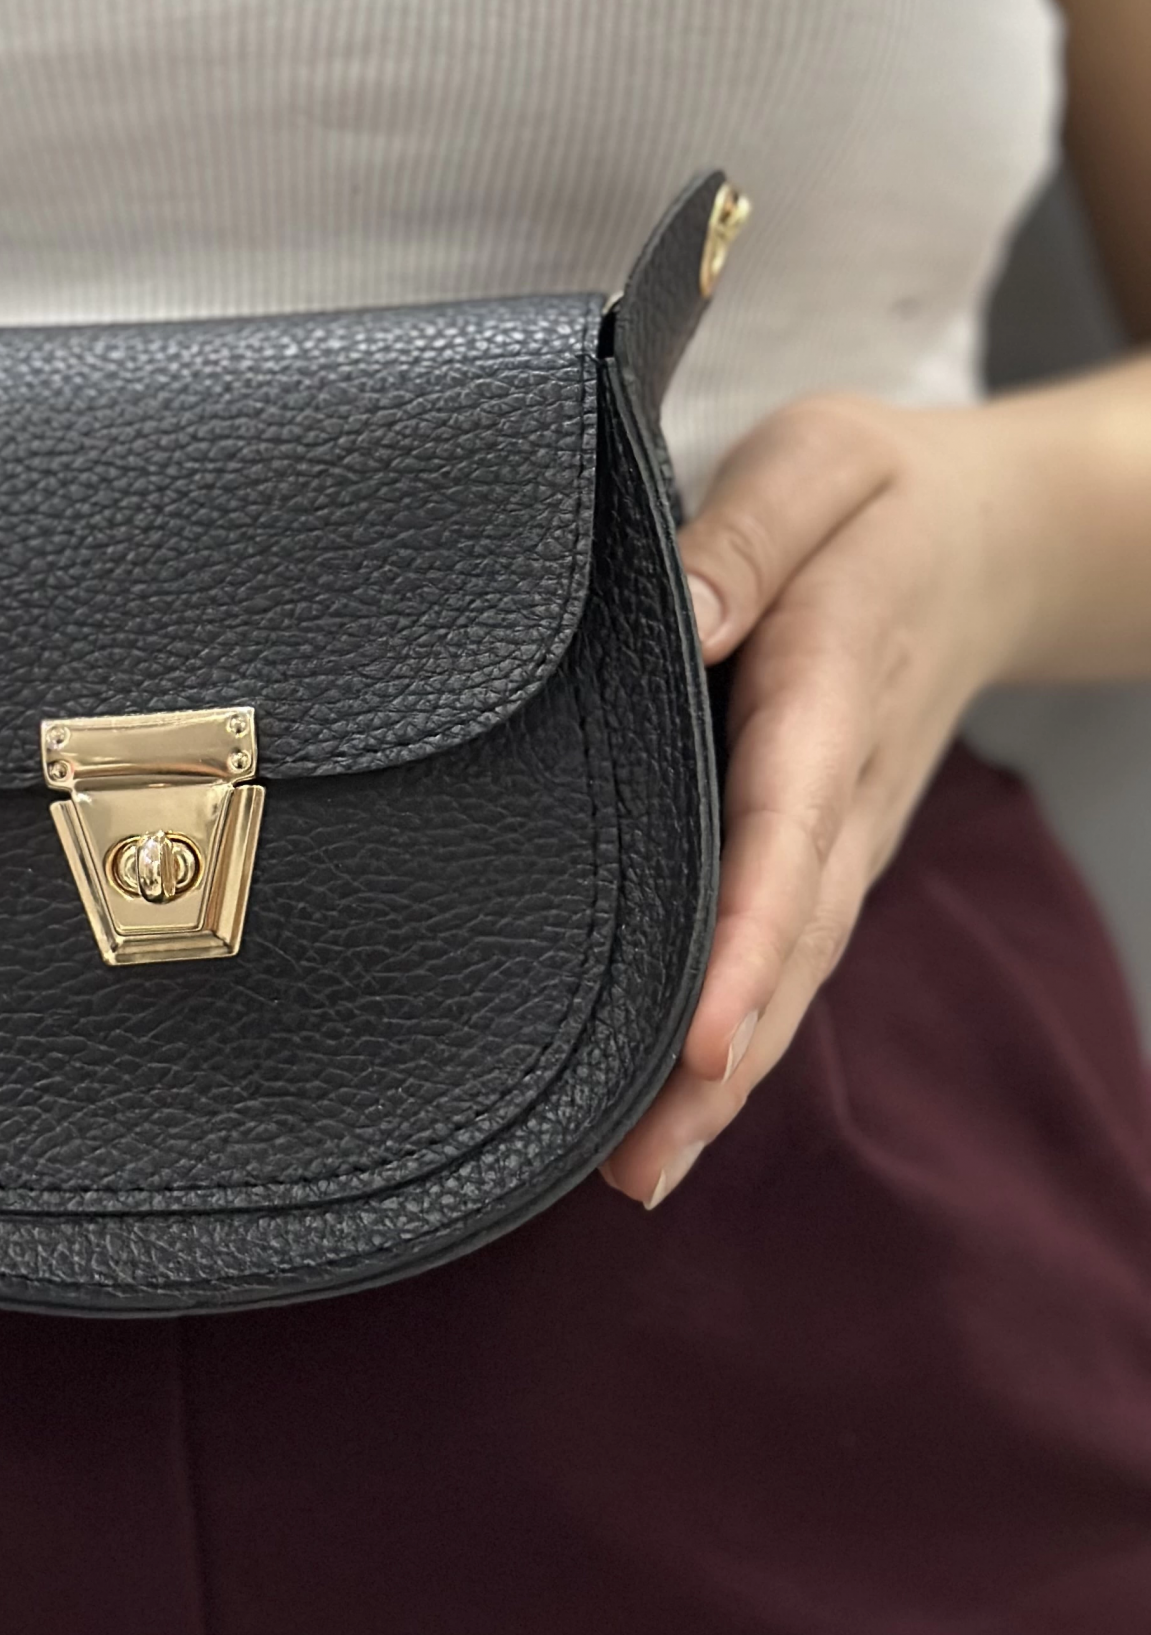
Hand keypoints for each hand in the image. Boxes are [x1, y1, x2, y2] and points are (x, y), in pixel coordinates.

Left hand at [598, 392, 1034, 1208]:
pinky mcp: (829, 841)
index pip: (785, 834)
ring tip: (640, 1170)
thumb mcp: (817, 464)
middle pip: (789, 943)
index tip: (700, 1038)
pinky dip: (740, 1027)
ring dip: (725, 1072)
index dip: (746, 943)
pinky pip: (789, 946)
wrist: (996, 535)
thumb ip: (746, 533)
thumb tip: (684, 617)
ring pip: (793, 967)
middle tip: (639, 1167)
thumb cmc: (878, 499)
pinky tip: (675, 1099)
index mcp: (832, 688)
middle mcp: (846, 787)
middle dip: (721, 1060)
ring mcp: (847, 827)